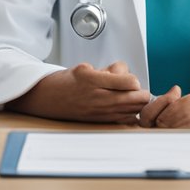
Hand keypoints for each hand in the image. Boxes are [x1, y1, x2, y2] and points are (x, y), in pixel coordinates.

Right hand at [8, 61, 153, 123]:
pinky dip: (129, 113)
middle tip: (133, 88)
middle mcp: (99, 97)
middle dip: (140, 91)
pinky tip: (122, 108)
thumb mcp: (85, 67)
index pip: (130, 82)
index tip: (127, 77)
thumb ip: (107, 70)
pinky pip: (126, 120)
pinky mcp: (102, 121)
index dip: (133, 78)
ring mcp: (101, 112)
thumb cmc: (65, 83)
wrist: (49, 100)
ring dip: (136, 103)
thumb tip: (124, 74)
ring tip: (128, 97)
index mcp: (94, 80)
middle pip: (138, 98)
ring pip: (135, 110)